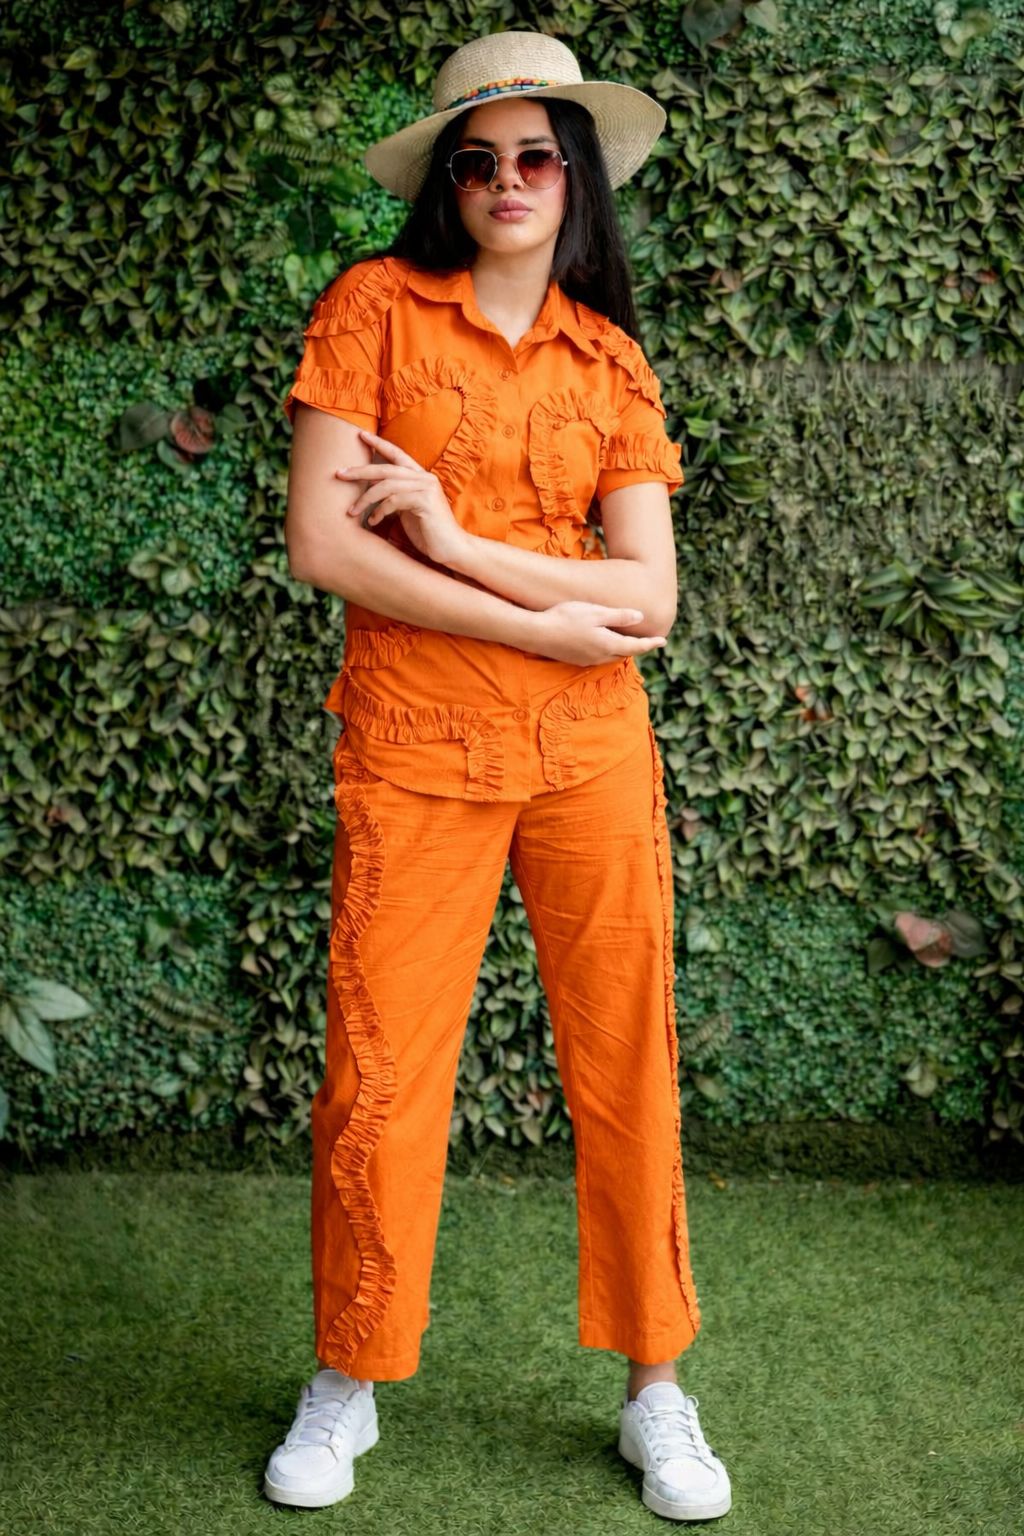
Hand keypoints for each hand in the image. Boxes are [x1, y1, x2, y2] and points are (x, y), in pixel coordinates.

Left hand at [336, 430, 470, 567]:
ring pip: (387, 485)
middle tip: (339, 474)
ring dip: (365, 498)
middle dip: (360, 470)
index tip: (360, 435)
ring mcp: (426, 488)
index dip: (379, 443)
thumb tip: (371, 492)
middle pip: (386, 468)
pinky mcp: (425, 502)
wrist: (452, 549)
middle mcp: (425, 478)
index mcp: (421, 477)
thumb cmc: (428, 532)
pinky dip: (380, 511)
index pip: (397, 454)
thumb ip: (395, 497)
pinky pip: (394, 501)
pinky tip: (373, 522)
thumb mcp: (408, 510)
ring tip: (351, 511)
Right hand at [530, 601, 666, 665]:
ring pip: (611, 656)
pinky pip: (599, 657)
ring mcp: (586, 660)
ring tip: (630, 643)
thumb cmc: (565, 618)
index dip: (651, 643)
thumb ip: (619, 616)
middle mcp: (600, 656)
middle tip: (649, 641)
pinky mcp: (575, 660)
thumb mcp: (595, 613)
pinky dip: (608, 651)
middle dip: (638, 648)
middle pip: (625, 653)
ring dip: (622, 650)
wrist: (536, 633)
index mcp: (608, 644)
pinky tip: (604, 645)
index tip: (663, 641)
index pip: (636, 646)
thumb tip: (641, 618)